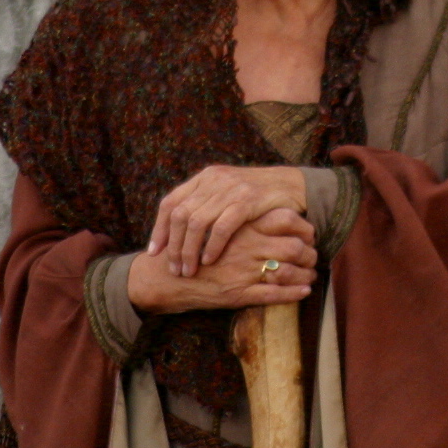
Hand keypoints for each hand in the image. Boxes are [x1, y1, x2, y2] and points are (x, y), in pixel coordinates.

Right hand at [126, 208, 316, 314]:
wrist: (165, 277)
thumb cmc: (190, 250)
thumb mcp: (212, 226)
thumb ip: (237, 218)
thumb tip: (264, 214)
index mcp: (241, 226)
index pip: (284, 219)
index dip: (302, 225)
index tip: (308, 231)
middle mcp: (245, 247)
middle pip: (293, 245)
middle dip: (310, 251)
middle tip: (314, 254)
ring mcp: (243, 271)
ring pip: (288, 270)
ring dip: (306, 273)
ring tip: (312, 273)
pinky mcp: (239, 294)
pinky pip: (275, 294)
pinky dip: (295, 293)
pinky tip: (305, 291)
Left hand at [148, 164, 306, 276]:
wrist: (292, 185)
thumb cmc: (257, 197)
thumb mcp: (226, 193)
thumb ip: (205, 204)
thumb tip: (177, 231)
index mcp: (204, 177)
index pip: (170, 202)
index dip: (159, 228)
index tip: (155, 252)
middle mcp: (213, 180)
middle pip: (180, 214)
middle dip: (173, 245)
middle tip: (173, 268)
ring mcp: (230, 188)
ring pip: (196, 222)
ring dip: (189, 250)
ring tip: (188, 270)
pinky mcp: (247, 200)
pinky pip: (222, 226)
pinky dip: (212, 245)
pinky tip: (209, 260)